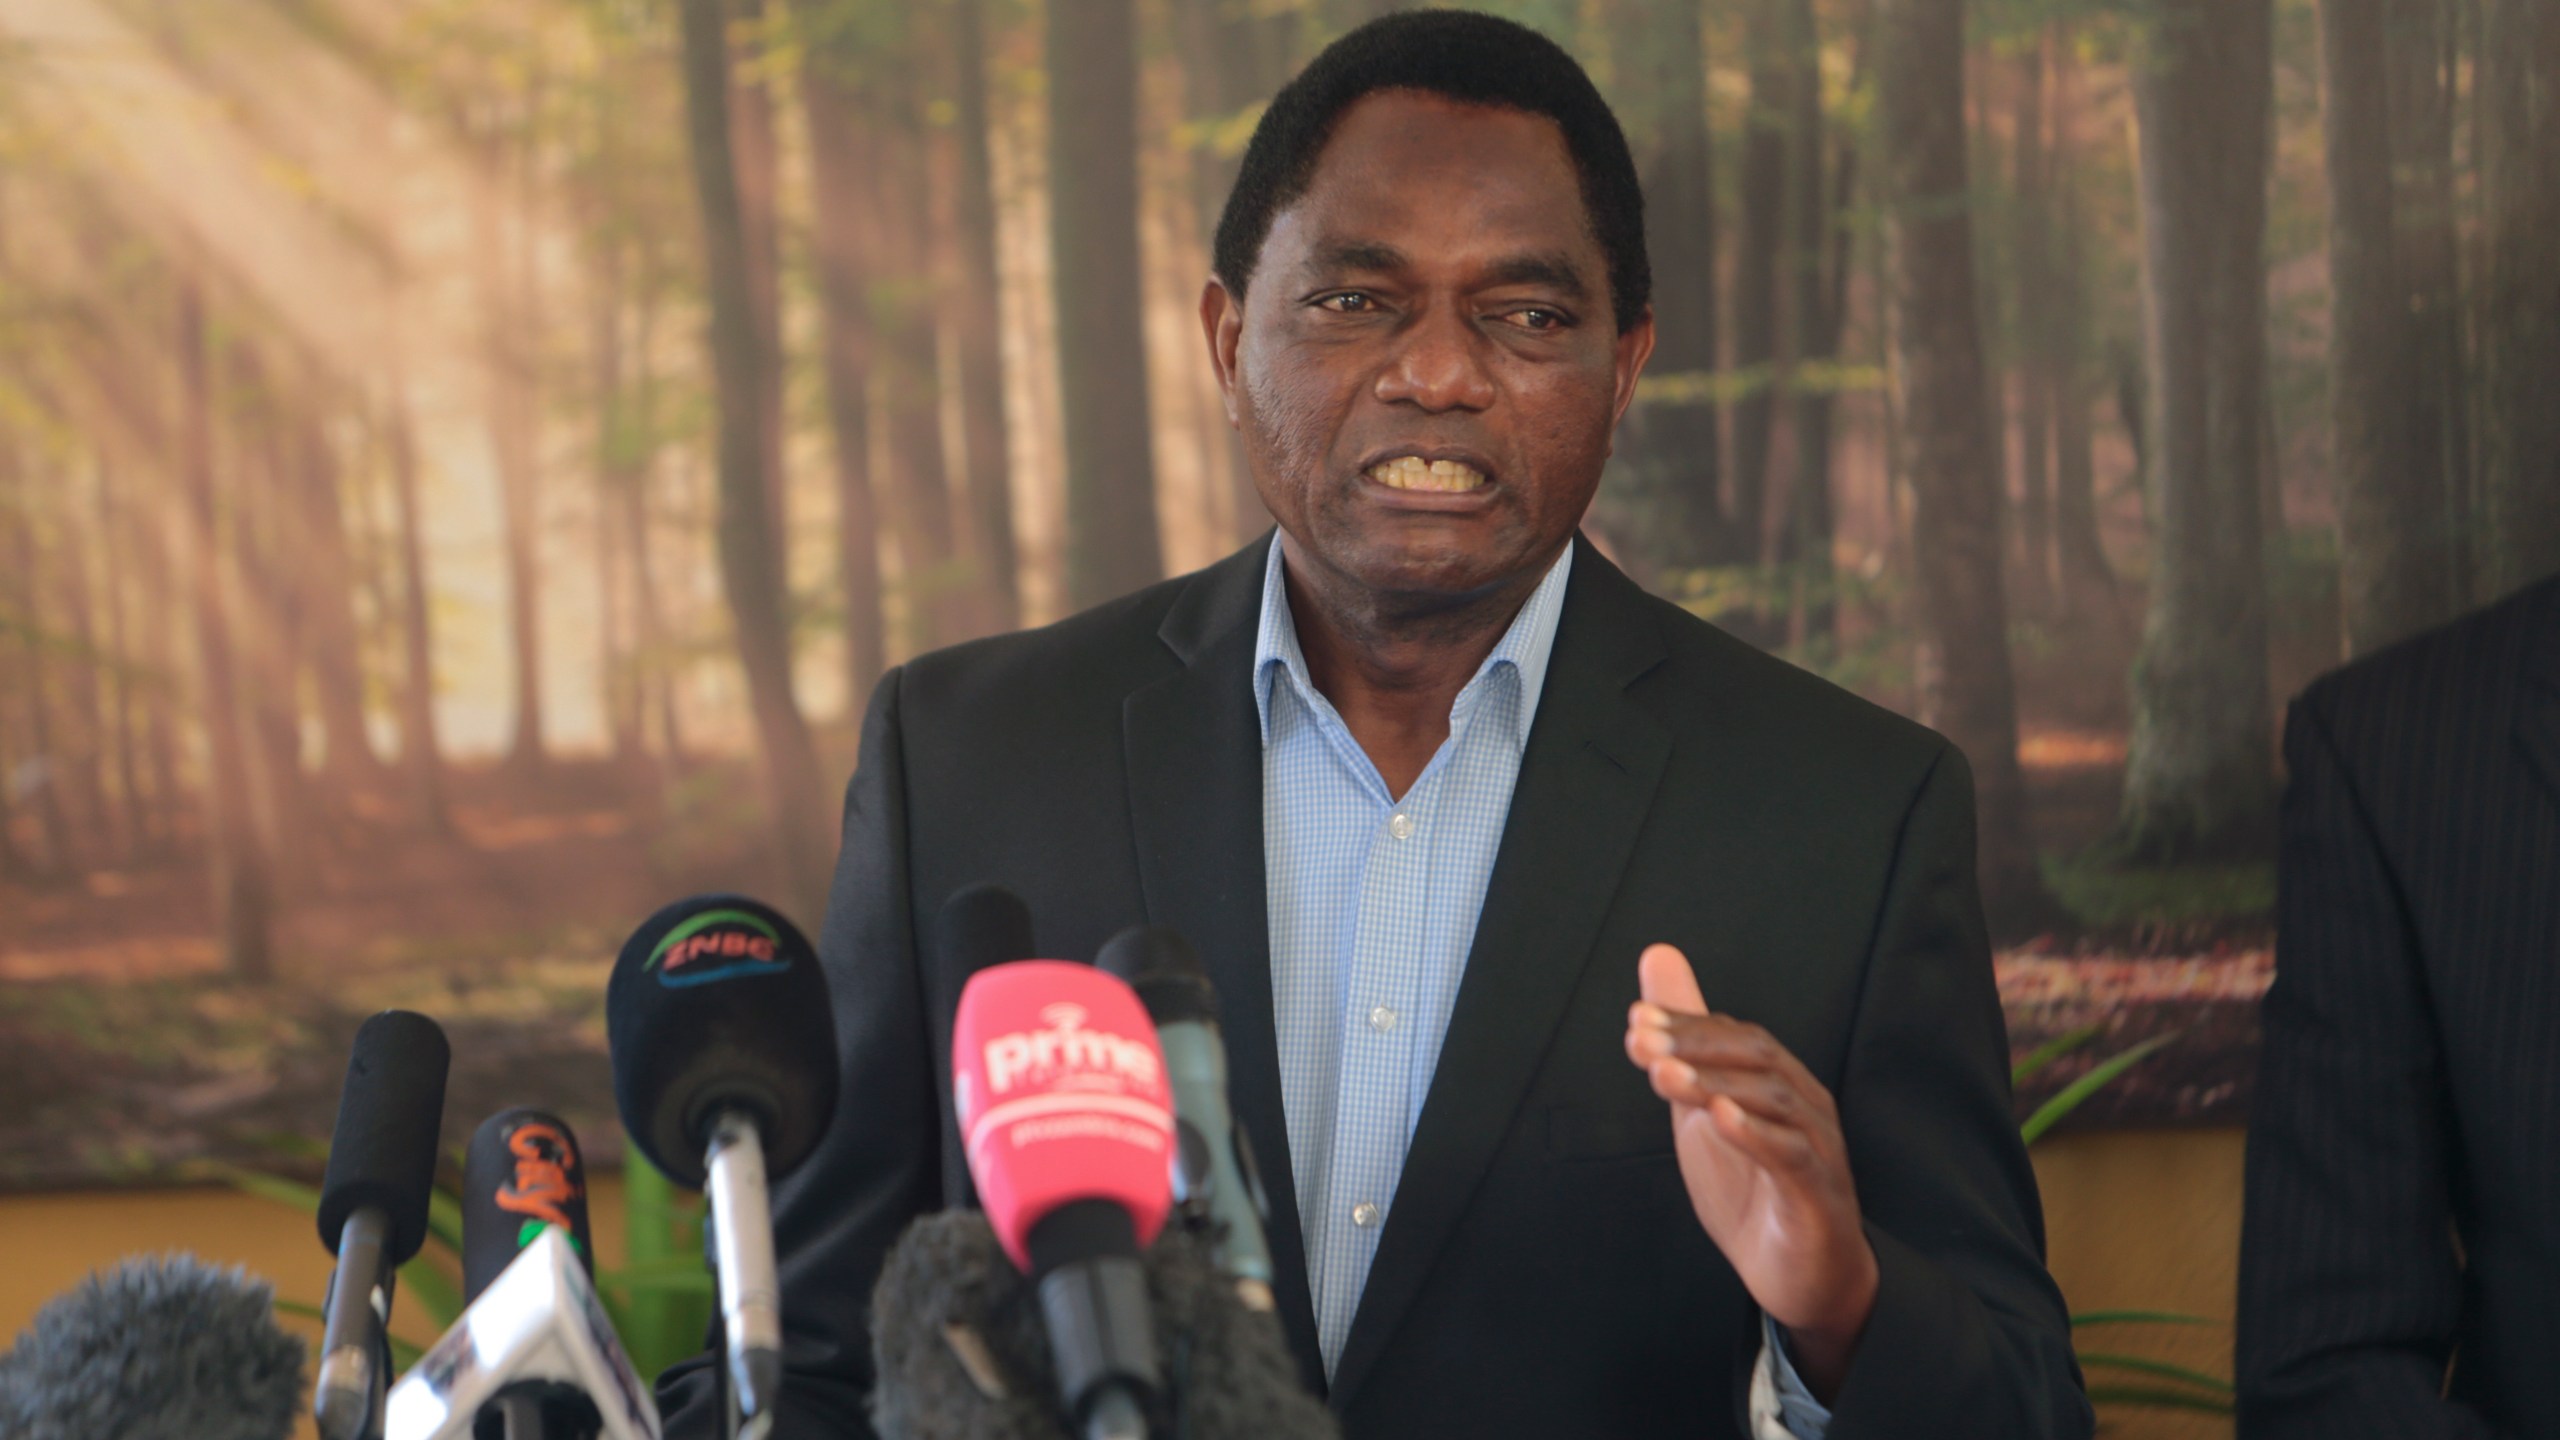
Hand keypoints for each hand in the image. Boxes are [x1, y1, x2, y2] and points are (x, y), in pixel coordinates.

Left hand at [1622, 942, 1877, 1400]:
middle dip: (1694, 1044)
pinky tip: (1718, 1119)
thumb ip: (1685, 1044)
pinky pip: (1791, 1157)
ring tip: (1662, 1074)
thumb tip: (1658, 956)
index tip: (1636, 1019)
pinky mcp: (1818, 1196)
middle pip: (1756, 1056)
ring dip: (1713, 1082)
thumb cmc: (1754, 1189)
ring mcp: (1817, 1149)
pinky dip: (1755, 1134)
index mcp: (1778, 1083)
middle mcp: (1804, 1106)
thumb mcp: (1704, 1109)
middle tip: (1639, 1040)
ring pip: (1771, 1100)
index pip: (1736, 1036)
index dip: (1687, 1024)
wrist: (1803, 1279)